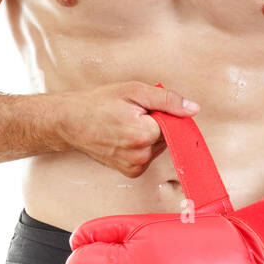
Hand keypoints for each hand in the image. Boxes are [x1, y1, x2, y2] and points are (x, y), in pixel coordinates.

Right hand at [50, 81, 199, 177]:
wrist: (70, 122)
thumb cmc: (98, 103)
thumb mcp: (134, 91)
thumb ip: (167, 100)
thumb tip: (193, 109)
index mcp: (144, 135)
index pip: (173, 123)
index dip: (161, 112)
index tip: (144, 107)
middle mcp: (141, 156)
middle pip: (166, 136)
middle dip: (156, 123)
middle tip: (132, 114)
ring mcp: (135, 167)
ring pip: (158, 146)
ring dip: (149, 135)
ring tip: (125, 124)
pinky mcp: (131, 172)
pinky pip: (148, 156)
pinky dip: (141, 146)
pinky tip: (124, 137)